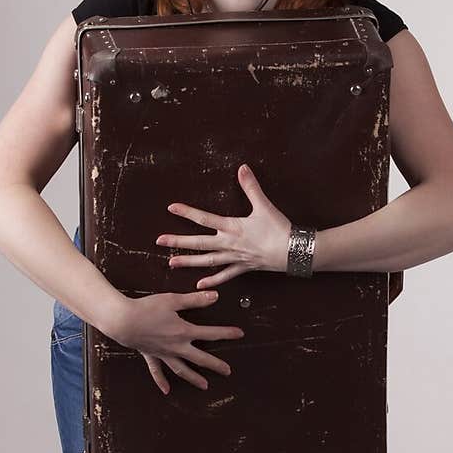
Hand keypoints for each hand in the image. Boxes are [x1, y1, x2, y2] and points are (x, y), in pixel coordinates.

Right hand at [112, 291, 244, 394]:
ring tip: (204, 386)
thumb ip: (194, 300)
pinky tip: (167, 391)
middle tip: (227, 371)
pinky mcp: (150, 355)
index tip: (240, 334)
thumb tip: (215, 296)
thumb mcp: (172, 300)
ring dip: (193, 378)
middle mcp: (176, 347)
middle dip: (215, 365)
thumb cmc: (146, 308)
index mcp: (183, 332)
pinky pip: (156, 371)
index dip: (226, 333)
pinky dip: (161, 381)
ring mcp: (163, 353)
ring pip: (181, 369)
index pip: (210, 334)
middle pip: (200, 359)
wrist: (122, 320)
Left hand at [155, 162, 291, 287]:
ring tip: (171, 263)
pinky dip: (212, 280)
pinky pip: (224, 276)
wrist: (292, 251)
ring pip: (207, 261)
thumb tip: (242, 168)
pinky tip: (199, 284)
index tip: (171, 208)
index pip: (204, 219)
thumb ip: (251, 187)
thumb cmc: (278, 228)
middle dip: (178, 241)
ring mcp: (234, 257)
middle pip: (199, 242)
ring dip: (189, 262)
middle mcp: (229, 243)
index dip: (187, 212)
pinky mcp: (243, 267)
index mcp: (232, 227)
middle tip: (159, 241)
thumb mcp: (264, 205)